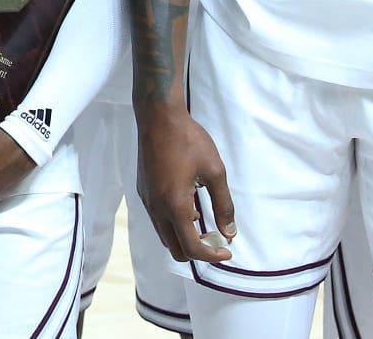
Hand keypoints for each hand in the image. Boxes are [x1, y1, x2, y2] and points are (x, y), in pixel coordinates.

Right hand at [137, 102, 236, 262]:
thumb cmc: (189, 141)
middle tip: (215, 239)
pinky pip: (158, 219)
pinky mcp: (143, 191)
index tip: (226, 250)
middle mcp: (157, 208)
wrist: (158, 118)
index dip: (211, 255)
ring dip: (183, 238)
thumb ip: (223, 205)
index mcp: (175, 205)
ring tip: (203, 221)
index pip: (191, 248)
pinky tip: (188, 206)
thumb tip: (229, 232)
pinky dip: (173, 224)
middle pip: (175, 249)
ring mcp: (147, 200)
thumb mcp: (214, 171)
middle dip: (197, 251)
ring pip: (164, 235)